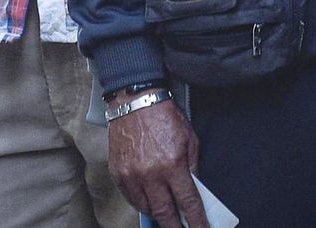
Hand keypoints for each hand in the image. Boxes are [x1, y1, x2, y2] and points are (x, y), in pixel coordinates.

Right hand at [108, 96, 207, 227]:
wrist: (134, 101)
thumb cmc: (163, 116)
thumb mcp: (189, 139)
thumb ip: (192, 167)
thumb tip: (194, 190)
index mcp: (172, 164)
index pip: (188, 203)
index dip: (197, 221)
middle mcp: (151, 173)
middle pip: (165, 213)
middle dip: (175, 227)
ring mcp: (131, 174)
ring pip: (146, 208)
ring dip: (158, 214)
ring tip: (166, 216)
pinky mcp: (117, 172)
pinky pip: (130, 197)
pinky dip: (141, 203)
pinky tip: (149, 203)